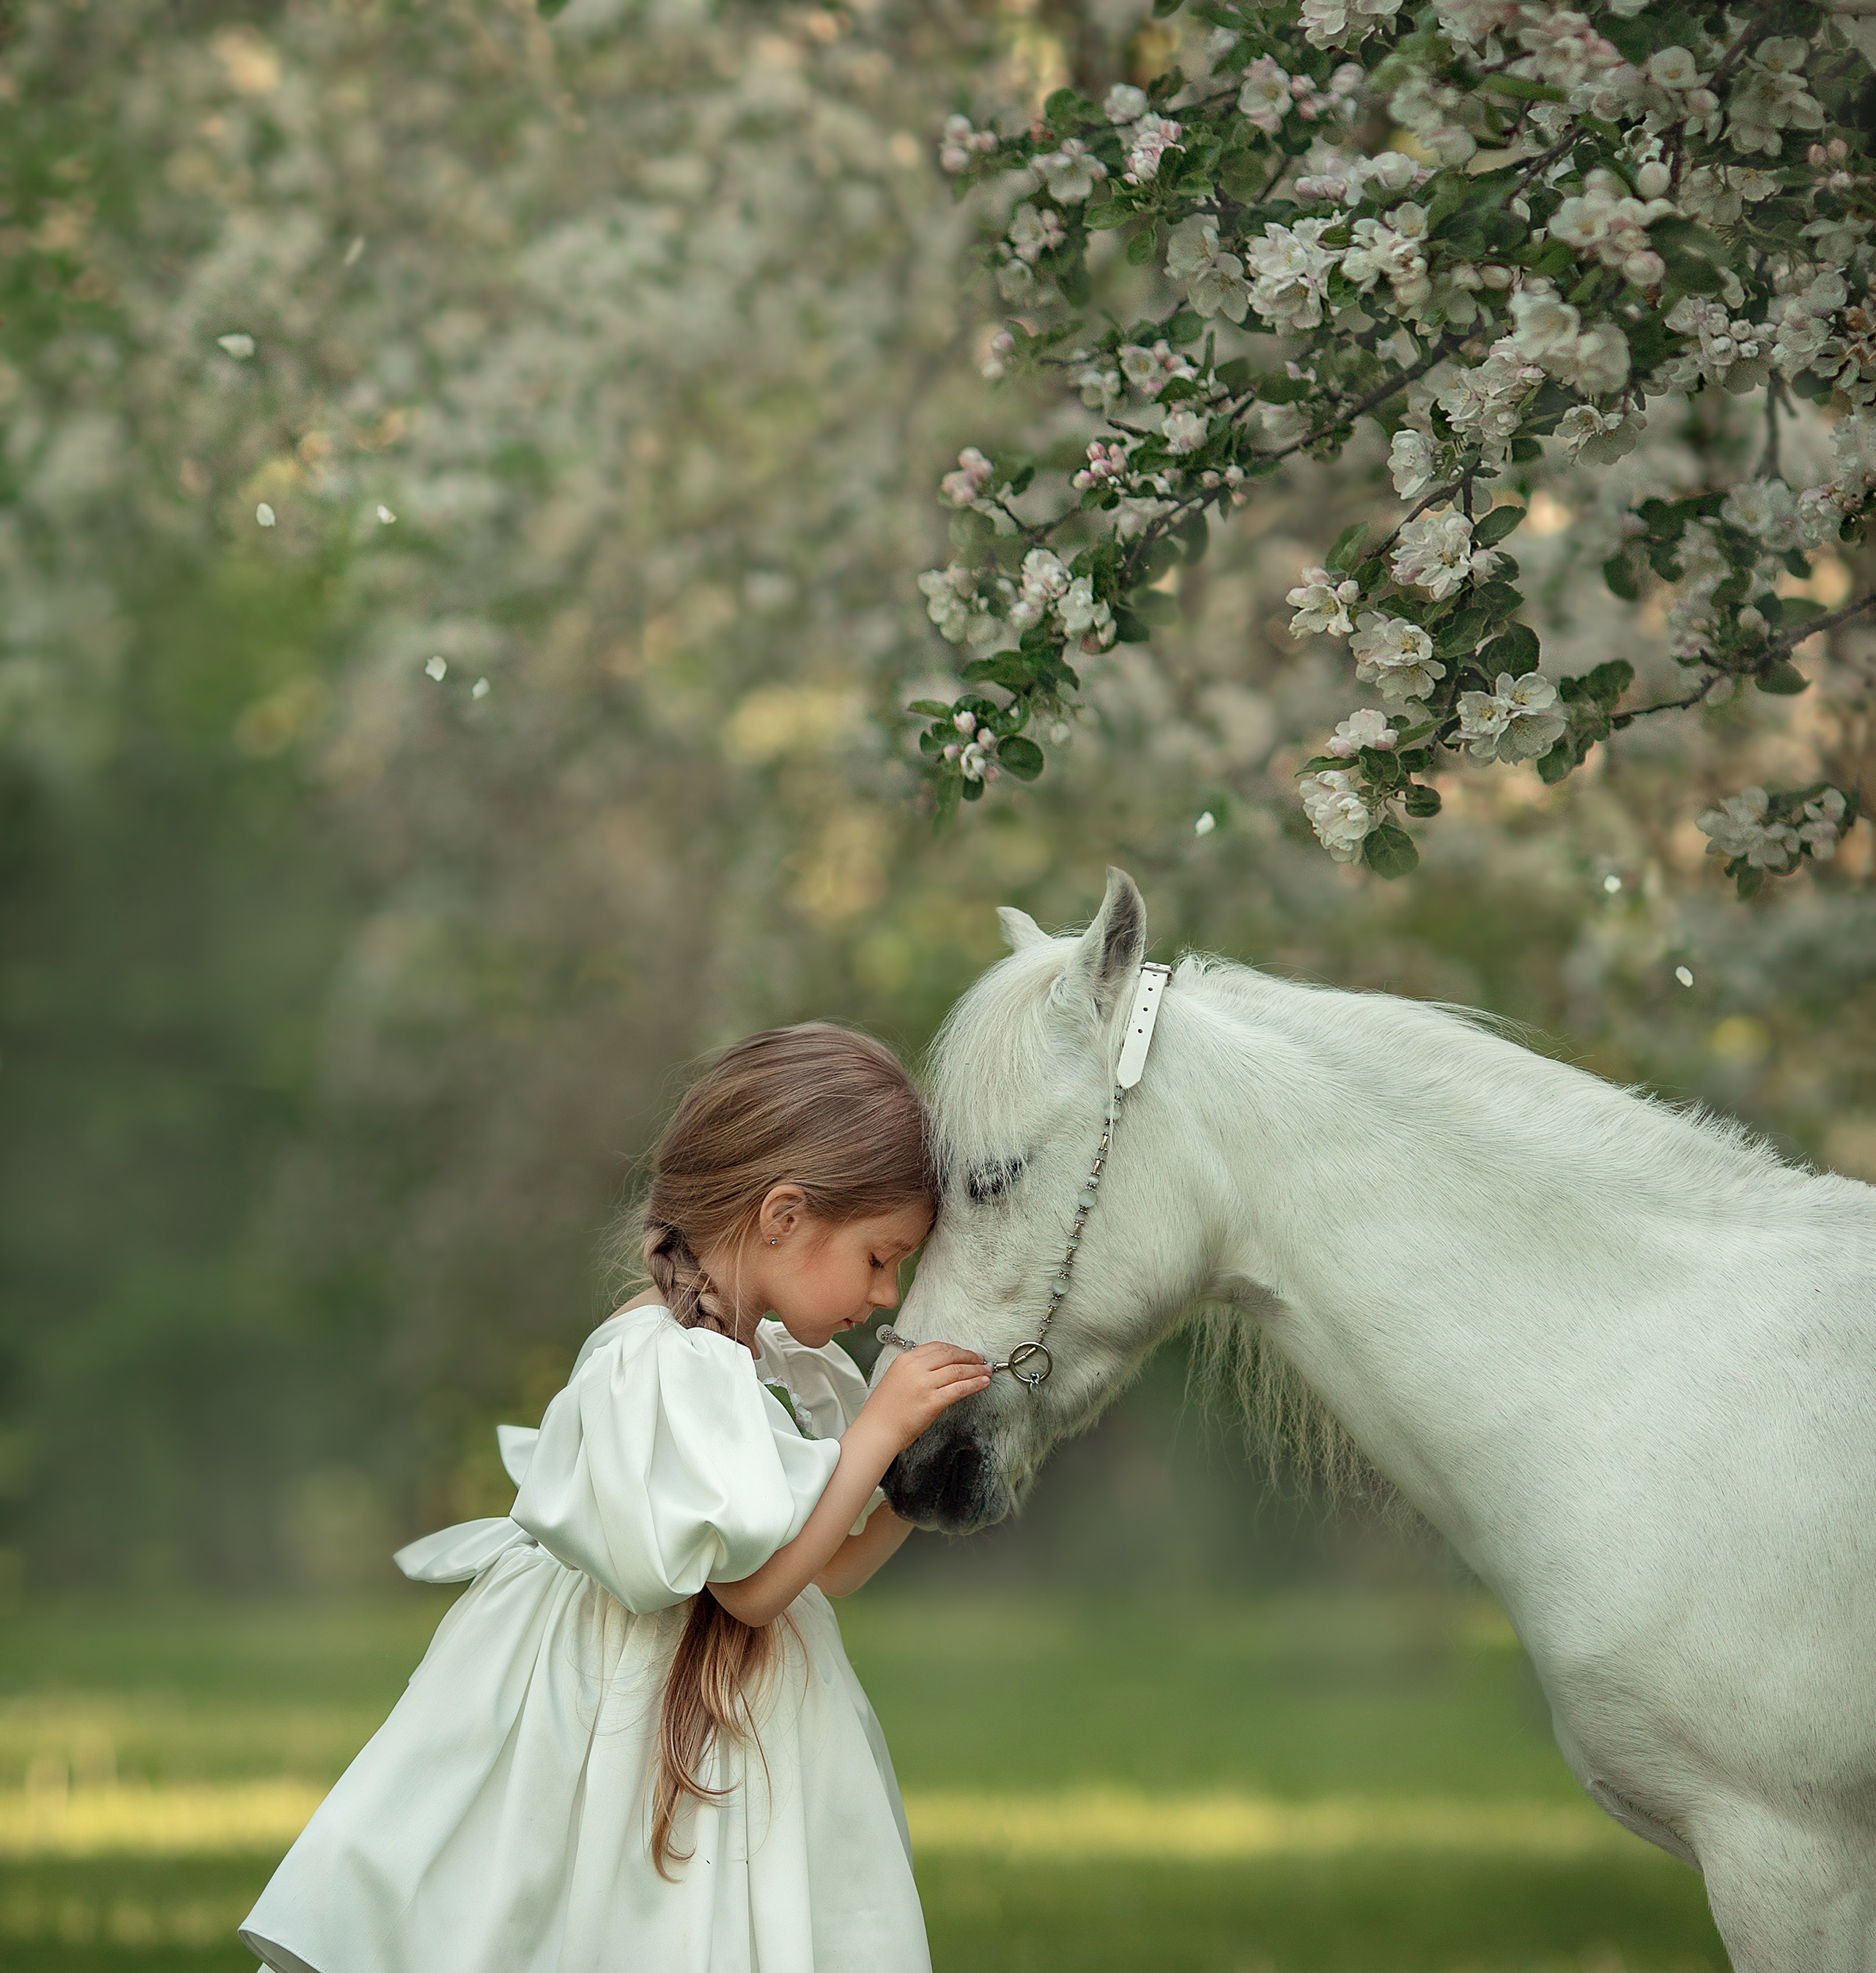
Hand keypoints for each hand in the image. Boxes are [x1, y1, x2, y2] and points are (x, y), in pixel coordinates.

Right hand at [858, 1342, 992, 1453]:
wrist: (876, 1431)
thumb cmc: (884, 1411)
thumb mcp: (896, 1379)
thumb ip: (915, 1370)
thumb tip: (940, 1369)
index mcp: (905, 1360)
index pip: (937, 1347)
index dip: (956, 1349)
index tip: (966, 1353)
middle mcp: (915, 1368)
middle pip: (950, 1355)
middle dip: (970, 1357)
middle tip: (981, 1360)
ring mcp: (924, 1384)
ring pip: (958, 1370)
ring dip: (976, 1370)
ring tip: (986, 1372)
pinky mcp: (932, 1401)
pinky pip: (959, 1389)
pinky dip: (974, 1384)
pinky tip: (982, 1384)